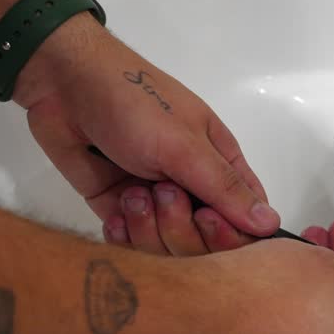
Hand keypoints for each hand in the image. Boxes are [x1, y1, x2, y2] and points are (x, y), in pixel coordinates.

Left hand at [13, 14, 276, 252]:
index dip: (232, 233)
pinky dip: (124, 236)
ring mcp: (155, 200)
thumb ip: (226, 189)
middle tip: (161, 193)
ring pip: (167, 248)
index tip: (207, 219)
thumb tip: (271, 224)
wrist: (61, 84)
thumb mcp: (185, 145)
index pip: (244, 219)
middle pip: (205, 242)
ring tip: (131, 194)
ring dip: (148, 228)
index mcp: (220, 165)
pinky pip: (131, 245)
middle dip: (182, 227)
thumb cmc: (134, 104)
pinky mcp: (118, 207)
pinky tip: (115, 213)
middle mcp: (192, 187)